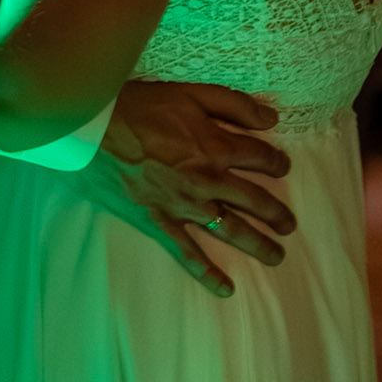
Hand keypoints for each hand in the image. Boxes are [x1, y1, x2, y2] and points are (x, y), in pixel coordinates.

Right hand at [98, 79, 294, 297]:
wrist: (92, 130)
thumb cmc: (139, 106)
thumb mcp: (189, 93)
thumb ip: (232, 105)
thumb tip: (271, 120)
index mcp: (216, 147)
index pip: (259, 158)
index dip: (276, 163)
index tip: (282, 168)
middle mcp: (207, 181)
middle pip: (253, 200)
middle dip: (276, 214)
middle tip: (289, 225)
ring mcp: (184, 206)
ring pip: (230, 230)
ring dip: (258, 245)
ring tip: (277, 256)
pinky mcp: (159, 222)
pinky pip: (187, 253)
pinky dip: (207, 272)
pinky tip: (226, 288)